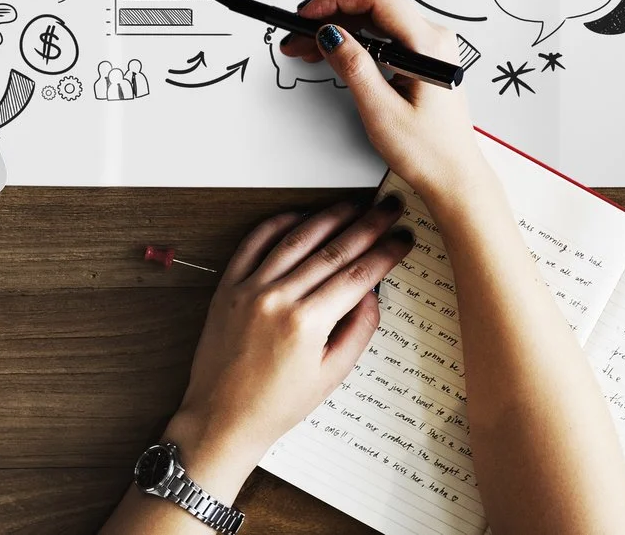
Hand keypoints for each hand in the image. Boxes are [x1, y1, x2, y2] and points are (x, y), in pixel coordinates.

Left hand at [162, 199, 414, 498]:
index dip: (385, 253)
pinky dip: (279, 224)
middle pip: (333, 250)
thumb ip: (358, 331)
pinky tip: (300, 216)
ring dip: (328, 217)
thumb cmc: (275, 406)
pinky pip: (254, 243)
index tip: (402, 239)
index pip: (357, 275)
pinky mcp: (228, 286)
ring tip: (353, 206)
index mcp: (306, 324)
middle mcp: (277, 299)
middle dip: (367, 226)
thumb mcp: (330, 376)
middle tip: (388, 209)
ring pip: (297, 239)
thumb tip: (372, 293)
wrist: (222, 418)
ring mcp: (250, 288)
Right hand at [282, 0, 491, 211]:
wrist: (453, 177)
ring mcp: (430, 48)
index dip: (336, 0)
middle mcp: (434, 39)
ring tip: (308, 47)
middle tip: (299, 34)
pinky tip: (335, 52)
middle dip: (332, 15)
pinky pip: (386, 36)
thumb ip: (354, 66)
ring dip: (342, 28)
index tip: (306, 15)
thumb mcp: (381, 110)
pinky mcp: (423, 59)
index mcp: (429, 46)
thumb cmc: (428, 152)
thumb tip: (329, 34)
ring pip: (378, 20)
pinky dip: (357, 40)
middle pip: (375, 6)